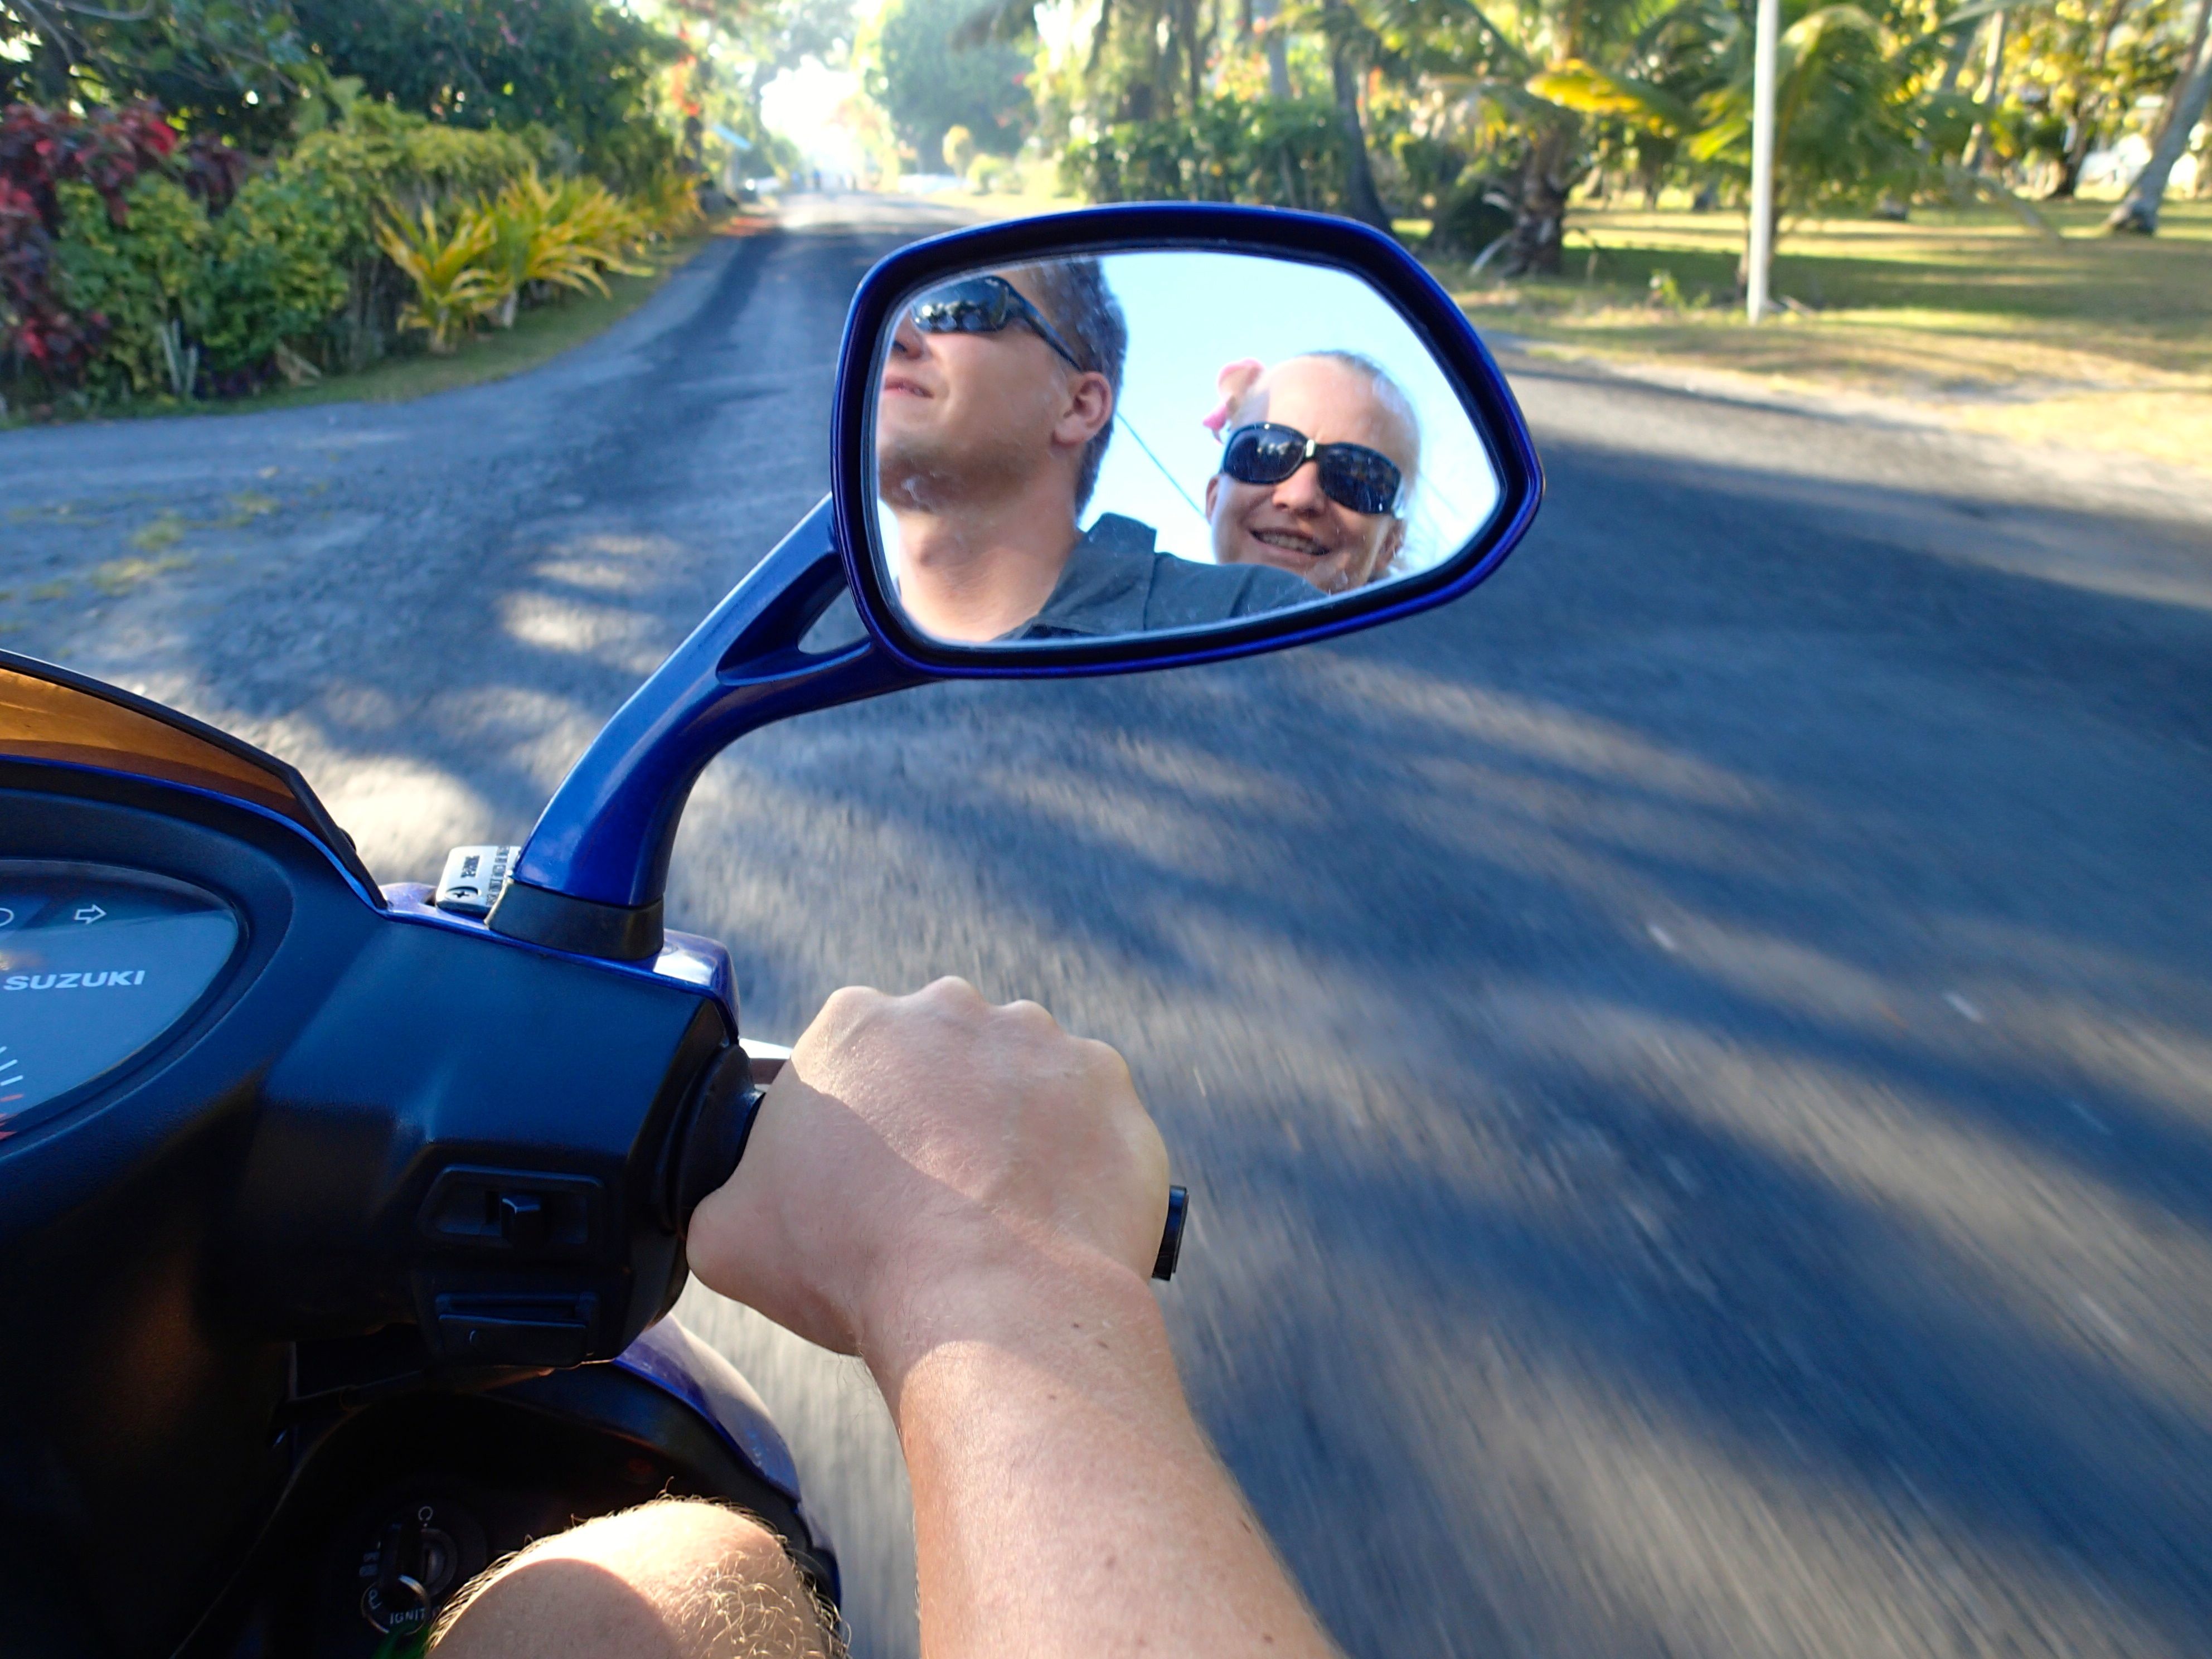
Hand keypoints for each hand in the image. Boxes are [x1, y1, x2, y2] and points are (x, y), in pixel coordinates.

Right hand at [686, 978, 1169, 1370]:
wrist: (990, 1304)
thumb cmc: (855, 1265)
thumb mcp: (728, 1236)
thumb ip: (725, 1195)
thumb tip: (735, 1206)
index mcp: (853, 1024)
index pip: (850, 1056)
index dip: (855, 1123)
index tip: (862, 1177)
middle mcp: (951, 1009)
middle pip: (939, 1058)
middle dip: (937, 1113)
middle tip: (933, 1198)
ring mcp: (1040, 1039)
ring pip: (1019, 1080)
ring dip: (1011, 1128)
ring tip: (1000, 1214)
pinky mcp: (1109, 1083)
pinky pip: (1089, 1115)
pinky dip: (1076, 1155)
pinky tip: (1053, 1214)